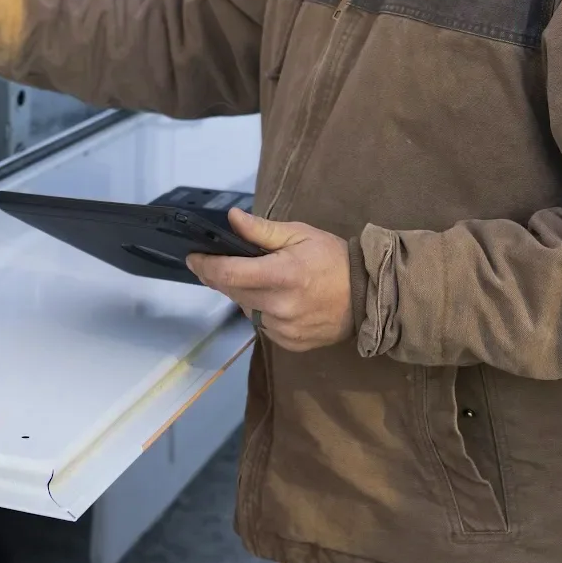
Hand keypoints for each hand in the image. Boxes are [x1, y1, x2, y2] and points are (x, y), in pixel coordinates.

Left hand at [187, 209, 353, 352]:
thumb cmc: (333, 259)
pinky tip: (274, 299)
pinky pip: (262, 326)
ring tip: (257, 280)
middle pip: (232, 292)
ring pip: (246, 310)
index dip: (205, 266)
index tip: (192, 258)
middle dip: (219, 277)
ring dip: (242, 294)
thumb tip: (232, 218)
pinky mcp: (290, 344)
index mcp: (282, 275)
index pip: (229, 273)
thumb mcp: (299, 235)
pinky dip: (260, 311)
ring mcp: (285, 329)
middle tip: (215, 264)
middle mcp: (280, 306)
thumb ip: (262, 231)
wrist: (368, 295)